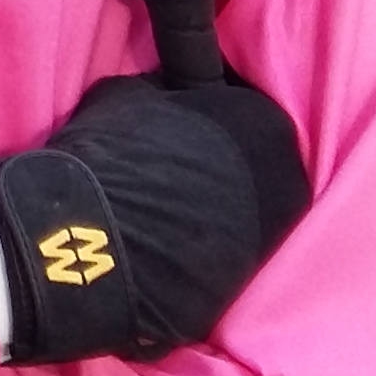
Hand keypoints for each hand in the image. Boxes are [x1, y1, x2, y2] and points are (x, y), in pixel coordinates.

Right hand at [0, 69, 310, 362]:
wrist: (91, 241)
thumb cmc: (111, 153)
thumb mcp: (130, 94)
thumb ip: (167, 94)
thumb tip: (168, 98)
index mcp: (264, 120)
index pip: (244, 108)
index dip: (208, 117)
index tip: (179, 126)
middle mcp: (284, 176)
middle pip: (255, 163)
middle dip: (221, 164)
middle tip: (173, 169)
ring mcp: (273, 235)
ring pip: (244, 210)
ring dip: (216, 208)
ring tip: (166, 212)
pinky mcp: (248, 282)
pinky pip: (228, 251)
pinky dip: (205, 247)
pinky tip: (168, 245)